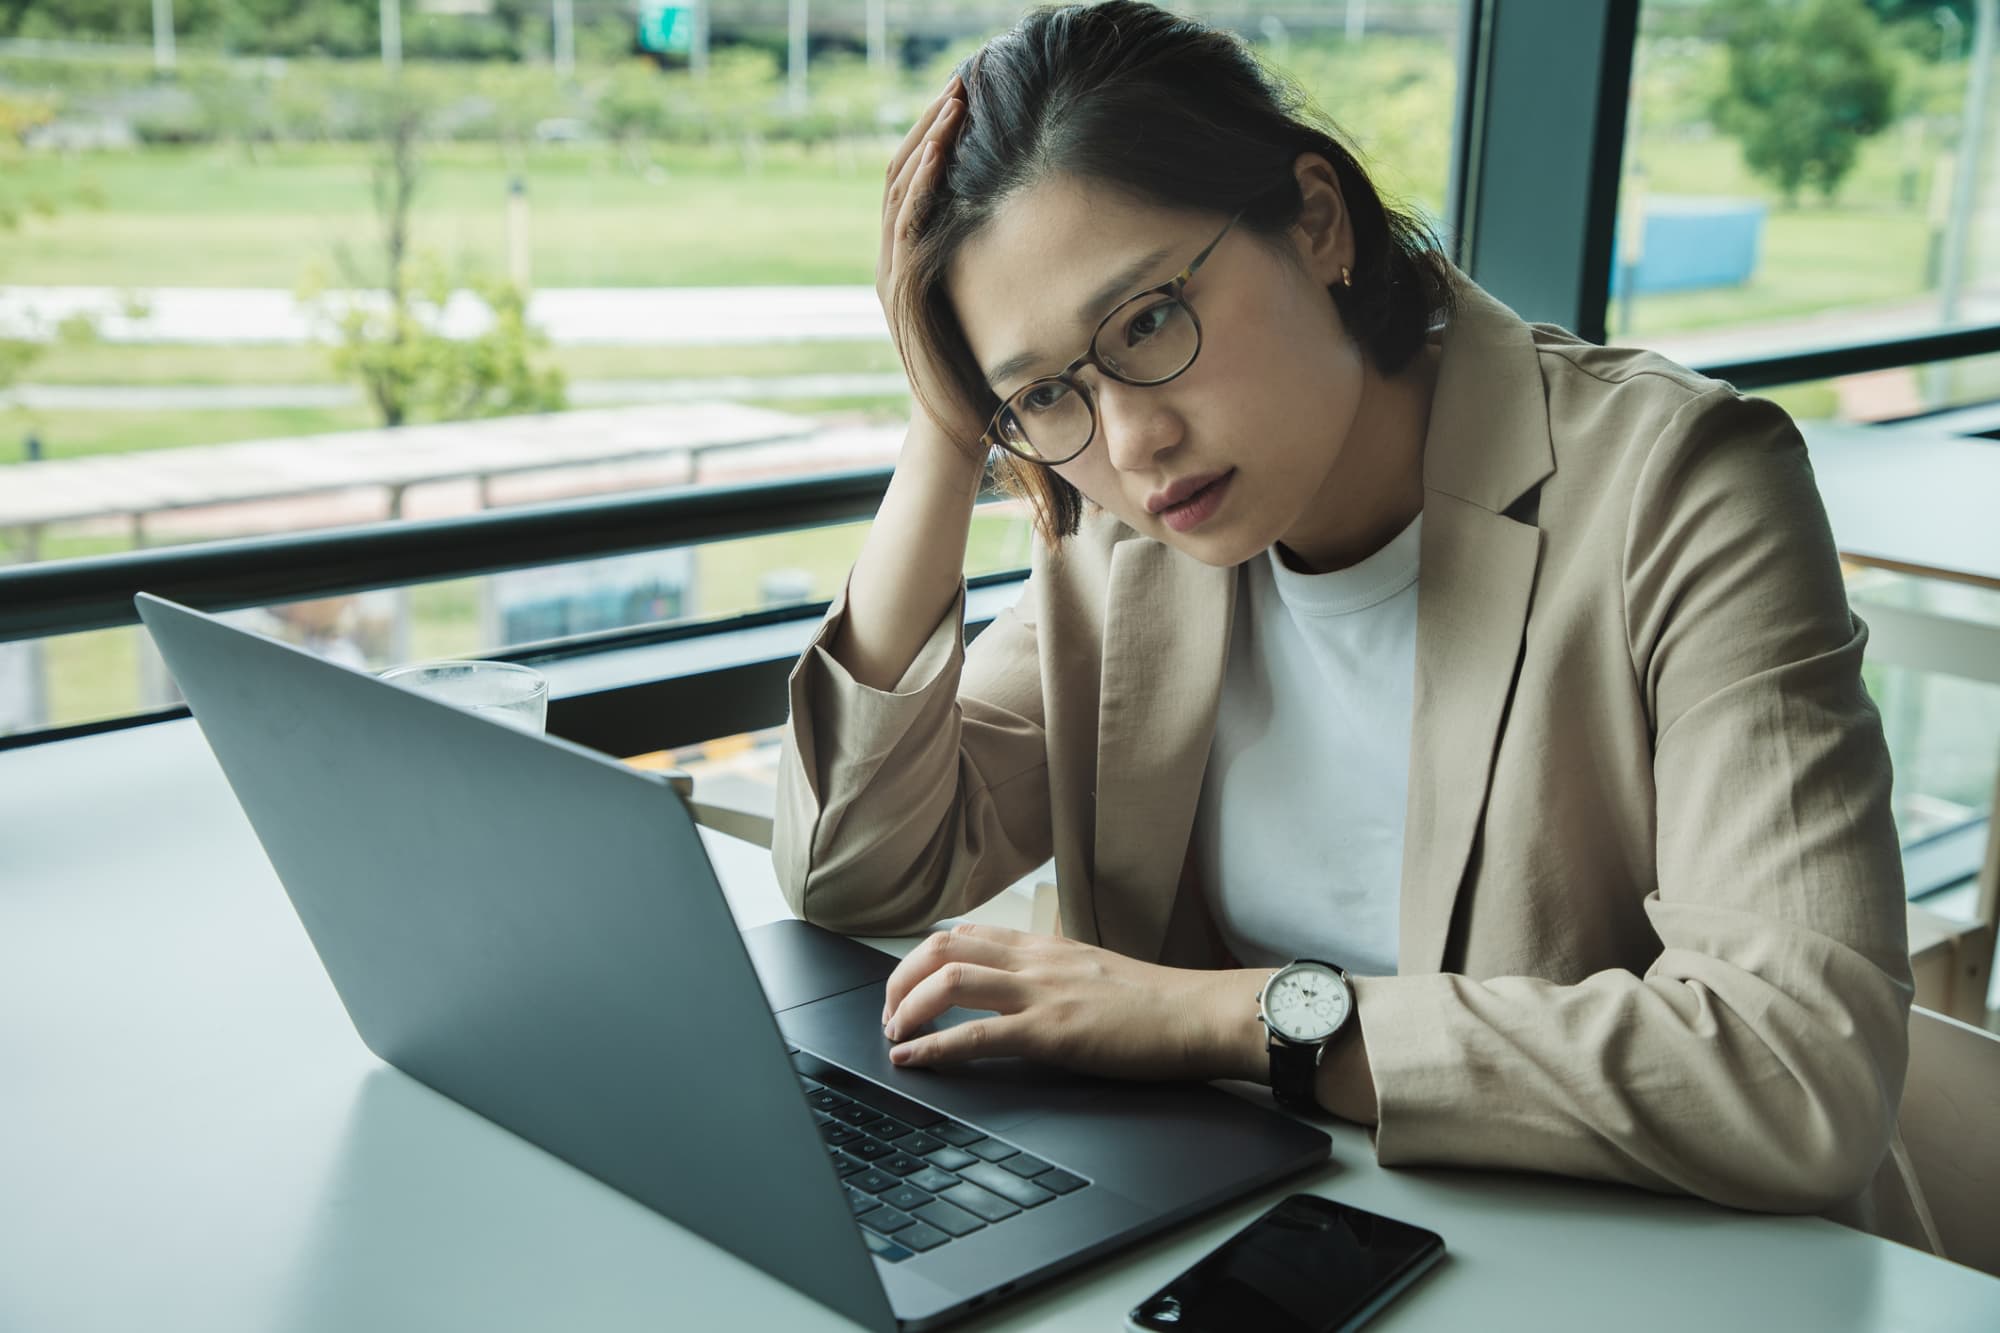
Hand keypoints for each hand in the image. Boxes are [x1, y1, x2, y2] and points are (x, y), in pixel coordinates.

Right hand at [877, 73, 987, 450]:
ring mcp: (892, 276)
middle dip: (931, 124)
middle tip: (961, 83)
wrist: (955, 431)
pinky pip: (904, 227)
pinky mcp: (901, 294)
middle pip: (899, 172)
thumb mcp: (989, 309)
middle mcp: (893, 261)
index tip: (967, 97)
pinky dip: (920, 188)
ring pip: (898, 190)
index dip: (936, 136)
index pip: (914, 180)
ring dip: (927, 143)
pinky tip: (942, 158)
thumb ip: (991, 272)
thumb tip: (1032, 234)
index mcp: (911, 259)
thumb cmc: (979, 378)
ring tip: (955, 105)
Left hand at [878, 922, 1270, 1081]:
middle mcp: (1035, 959)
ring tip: (894, 1035)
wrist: (1200, 1015)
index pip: (967, 934)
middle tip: (890, 1014)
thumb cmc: (1158, 1004)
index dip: (924, 959)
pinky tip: (913, 1060)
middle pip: (943, 947)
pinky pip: (975, 1034)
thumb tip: (1025, 994)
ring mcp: (1041, 992)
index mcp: (1045, 946)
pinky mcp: (1050, 1031)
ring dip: (906, 1008)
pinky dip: (933, 1047)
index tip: (907, 987)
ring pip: (949, 980)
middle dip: (900, 979)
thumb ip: (1056, 977)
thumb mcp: (1095, 974)